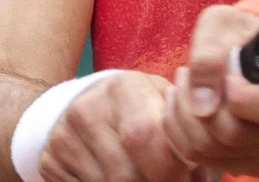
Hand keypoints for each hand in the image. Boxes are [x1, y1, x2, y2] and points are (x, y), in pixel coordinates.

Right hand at [40, 71, 209, 181]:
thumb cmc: (136, 105)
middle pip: (127, 171)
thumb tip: (208, 165)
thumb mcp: (159, 99)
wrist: (81, 104)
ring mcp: (64, 136)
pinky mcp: (50, 160)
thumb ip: (182, 125)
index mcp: (122, 86)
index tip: (189, 176)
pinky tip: (125, 180)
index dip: (173, 166)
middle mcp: (87, 108)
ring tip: (151, 179)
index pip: (147, 135)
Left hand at [163, 6, 258, 178]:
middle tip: (184, 73)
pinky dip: (188, 137)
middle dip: (196, 105)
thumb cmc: (240, 31)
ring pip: (218, 153)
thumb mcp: (222, 23)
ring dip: (186, 120)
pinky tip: (190, 108)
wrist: (250, 50)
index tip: (220, 71)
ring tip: (184, 87)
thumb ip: (209, 55)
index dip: (236, 96)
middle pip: (237, 136)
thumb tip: (202, 106)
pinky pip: (212, 163)